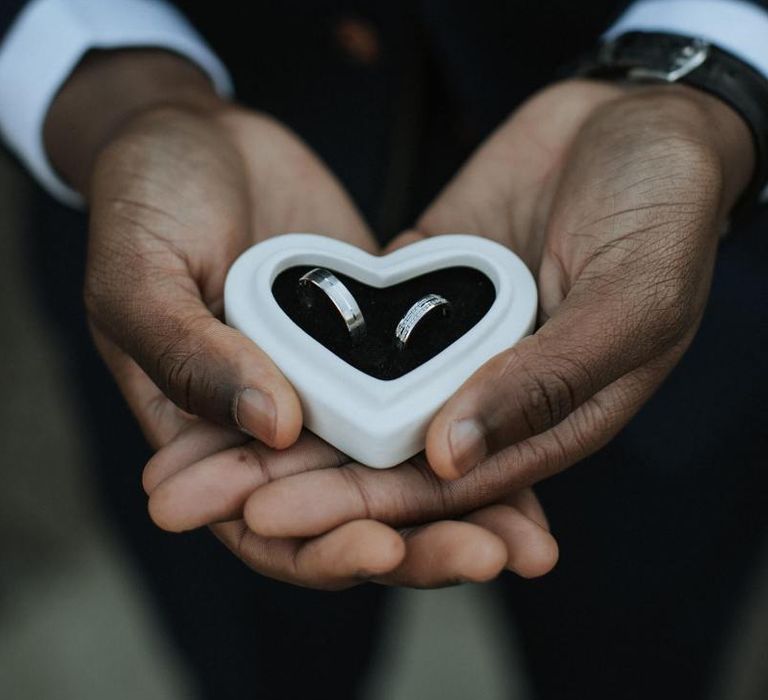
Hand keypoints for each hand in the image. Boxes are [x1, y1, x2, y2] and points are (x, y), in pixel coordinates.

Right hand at [49, 49, 556, 588]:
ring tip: (528, 543)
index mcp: (206, 434)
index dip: (320, 550)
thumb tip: (274, 429)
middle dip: (417, 548)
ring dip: (465, 513)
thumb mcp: (140, 277)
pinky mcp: (380, 348)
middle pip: (350, 517)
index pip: (262, 527)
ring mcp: (335, 388)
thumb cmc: (145, 201)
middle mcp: (278, 426)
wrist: (202, 140)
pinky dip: (475, 433)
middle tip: (485, 557)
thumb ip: (191, 356)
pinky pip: (430, 401)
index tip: (380, 546)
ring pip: (401, 472)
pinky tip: (529, 455)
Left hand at [234, 79, 753, 540]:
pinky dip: (309, 353)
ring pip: (365, 402)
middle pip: (391, 458)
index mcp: (551, 418)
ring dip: (292, 435)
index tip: (280, 522)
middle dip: (308, 487)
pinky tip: (245, 371)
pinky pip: (361, 329)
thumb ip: (545, 382)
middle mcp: (492, 392)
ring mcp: (450, 340)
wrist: (636, 119)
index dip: (365, 513)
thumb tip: (449, 458)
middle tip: (217, 501)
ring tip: (205, 458)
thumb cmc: (663, 210)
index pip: (448, 489)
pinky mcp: (419, 288)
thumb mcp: (630, 300)